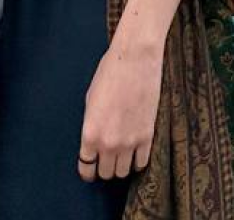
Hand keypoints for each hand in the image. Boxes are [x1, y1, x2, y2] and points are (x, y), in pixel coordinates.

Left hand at [78, 40, 162, 182]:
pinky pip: (141, 164)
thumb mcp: (90, 99)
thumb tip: (94, 140)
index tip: (90, 166)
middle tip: (106, 157)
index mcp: (90, 133)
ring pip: (123, 173)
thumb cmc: (110, 73)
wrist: (136, 59)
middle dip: (104, 167)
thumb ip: (92, 124)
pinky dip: (137, 161)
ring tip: (120, 154)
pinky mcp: (147, 137)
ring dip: (120, 165)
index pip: (86, 169)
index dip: (88, 170)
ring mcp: (129, 142)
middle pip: (106, 173)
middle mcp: (108, 143)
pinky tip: (135, 151)